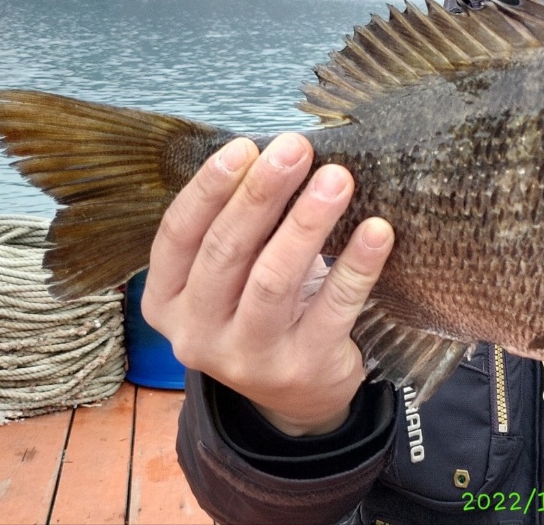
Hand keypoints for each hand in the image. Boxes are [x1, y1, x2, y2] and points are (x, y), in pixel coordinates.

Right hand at [141, 133, 393, 435]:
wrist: (300, 395)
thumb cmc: (264, 310)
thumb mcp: (235, 275)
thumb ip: (241, 229)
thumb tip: (278, 154)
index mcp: (167, 301)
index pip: (177, 236)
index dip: (209, 189)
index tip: (245, 147)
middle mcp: (196, 333)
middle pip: (225, 252)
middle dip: (261, 194)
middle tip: (295, 149)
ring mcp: (247, 357)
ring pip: (273, 280)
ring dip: (306, 223)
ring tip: (337, 179)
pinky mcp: (301, 367)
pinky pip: (332, 308)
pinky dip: (355, 265)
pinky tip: (376, 231)